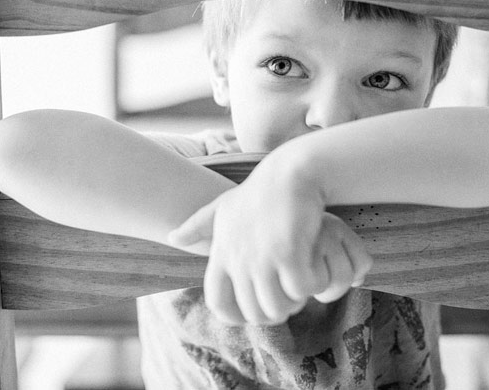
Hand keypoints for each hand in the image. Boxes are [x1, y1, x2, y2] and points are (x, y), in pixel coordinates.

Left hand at [169, 158, 371, 324]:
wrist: (291, 173)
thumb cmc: (259, 191)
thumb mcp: (223, 206)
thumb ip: (198, 225)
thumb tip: (173, 238)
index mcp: (222, 253)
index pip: (218, 303)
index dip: (236, 316)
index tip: (254, 311)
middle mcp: (239, 259)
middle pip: (254, 312)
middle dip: (274, 312)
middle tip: (289, 296)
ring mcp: (264, 257)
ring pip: (279, 307)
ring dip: (294, 302)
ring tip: (303, 285)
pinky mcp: (290, 252)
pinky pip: (302, 290)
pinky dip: (312, 286)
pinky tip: (315, 272)